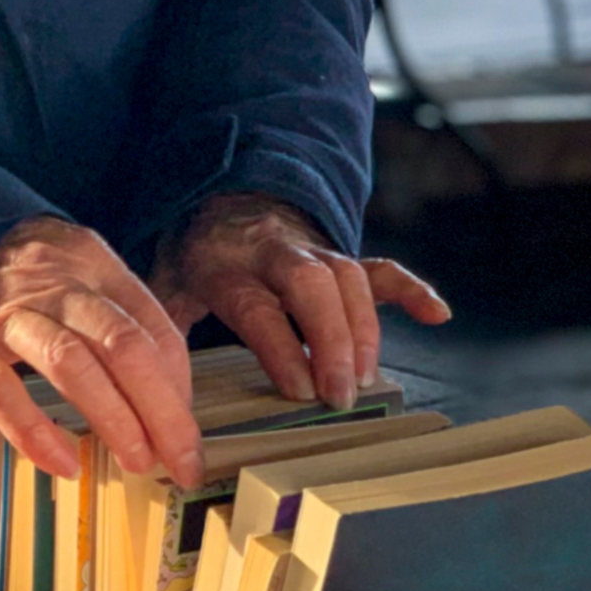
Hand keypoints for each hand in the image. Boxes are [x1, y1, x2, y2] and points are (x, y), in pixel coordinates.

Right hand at [0, 216, 201, 487]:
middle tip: (180, 461)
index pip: (151, 325)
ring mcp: (6, 313)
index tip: (188, 435)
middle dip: (162, 411)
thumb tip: (172, 392)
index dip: (179, 386)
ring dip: (113, 418)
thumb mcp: (74, 271)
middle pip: (122, 345)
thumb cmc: (19, 276)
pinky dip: (34, 430)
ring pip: (69, 362)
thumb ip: (120, 317)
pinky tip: (62, 462)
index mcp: (90, 263)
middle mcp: (53, 283)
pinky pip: (0, 390)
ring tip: (136, 461)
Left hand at [152, 193, 450, 410]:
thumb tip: (153, 393)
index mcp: (225, 264)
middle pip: (312, 283)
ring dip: (364, 328)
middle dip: (332, 336)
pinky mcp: (339, 255)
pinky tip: (437, 313)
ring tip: (366, 379)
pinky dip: (410, 289)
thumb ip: (160, 330)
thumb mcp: (164, 285)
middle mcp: (273, 252)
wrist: (224, 197)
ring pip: (348, 277)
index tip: (301, 389)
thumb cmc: (196, 256)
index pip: (258, 306)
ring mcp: (312, 250)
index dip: (282, 348)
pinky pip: (379, 267)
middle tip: (342, 392)